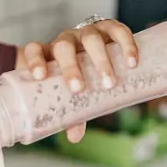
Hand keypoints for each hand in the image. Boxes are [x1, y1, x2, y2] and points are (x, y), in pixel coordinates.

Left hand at [21, 19, 138, 142]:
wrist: (98, 51)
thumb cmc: (80, 76)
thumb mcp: (73, 94)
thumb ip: (72, 114)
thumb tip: (74, 137)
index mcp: (50, 53)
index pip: (34, 50)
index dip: (34, 61)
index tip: (39, 77)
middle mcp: (67, 40)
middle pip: (64, 46)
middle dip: (70, 67)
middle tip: (79, 89)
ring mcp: (88, 32)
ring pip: (91, 38)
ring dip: (100, 60)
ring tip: (109, 82)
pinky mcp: (110, 28)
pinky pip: (117, 31)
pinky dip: (125, 45)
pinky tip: (131, 62)